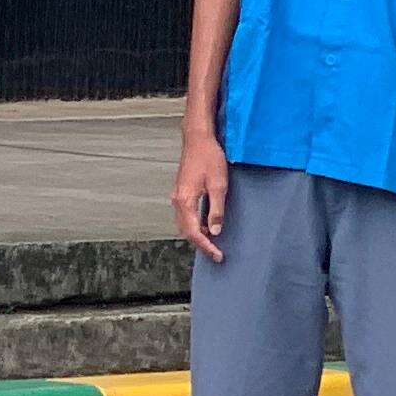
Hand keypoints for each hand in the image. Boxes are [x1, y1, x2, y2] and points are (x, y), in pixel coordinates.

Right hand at [174, 129, 230, 262]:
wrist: (198, 139)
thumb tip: (216, 230)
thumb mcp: (219, 185)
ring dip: (197, 234)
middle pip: (186, 231)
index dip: (206, 246)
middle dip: (200, 244)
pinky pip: (185, 215)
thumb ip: (216, 209)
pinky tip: (207, 224)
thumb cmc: (209, 158)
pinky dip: (195, 224)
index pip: (194, 232)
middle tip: (216, 253)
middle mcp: (177, 201)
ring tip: (213, 241)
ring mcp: (177, 196)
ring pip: (184, 224)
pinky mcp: (181, 192)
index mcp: (185, 201)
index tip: (218, 255)